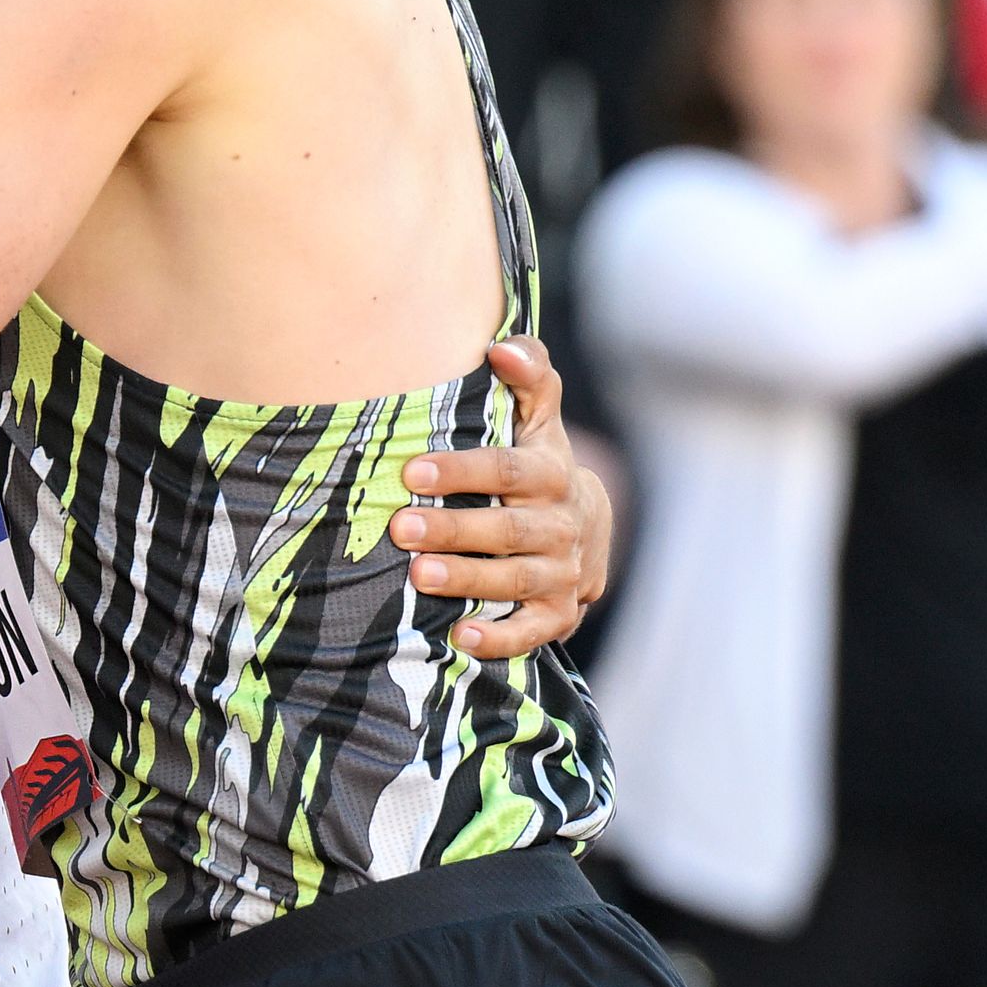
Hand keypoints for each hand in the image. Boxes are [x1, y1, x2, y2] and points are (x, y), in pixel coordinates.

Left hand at [392, 338, 610, 661]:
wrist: (586, 528)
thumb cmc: (536, 466)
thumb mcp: (537, 421)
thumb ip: (528, 378)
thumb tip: (502, 347)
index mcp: (551, 473)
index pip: (509, 470)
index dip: (463, 471)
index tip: (412, 472)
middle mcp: (561, 525)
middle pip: (508, 529)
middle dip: (454, 529)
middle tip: (400, 528)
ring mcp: (561, 572)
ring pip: (516, 580)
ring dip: (468, 580)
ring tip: (418, 577)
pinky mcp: (557, 615)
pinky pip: (530, 632)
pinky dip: (498, 639)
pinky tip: (458, 638)